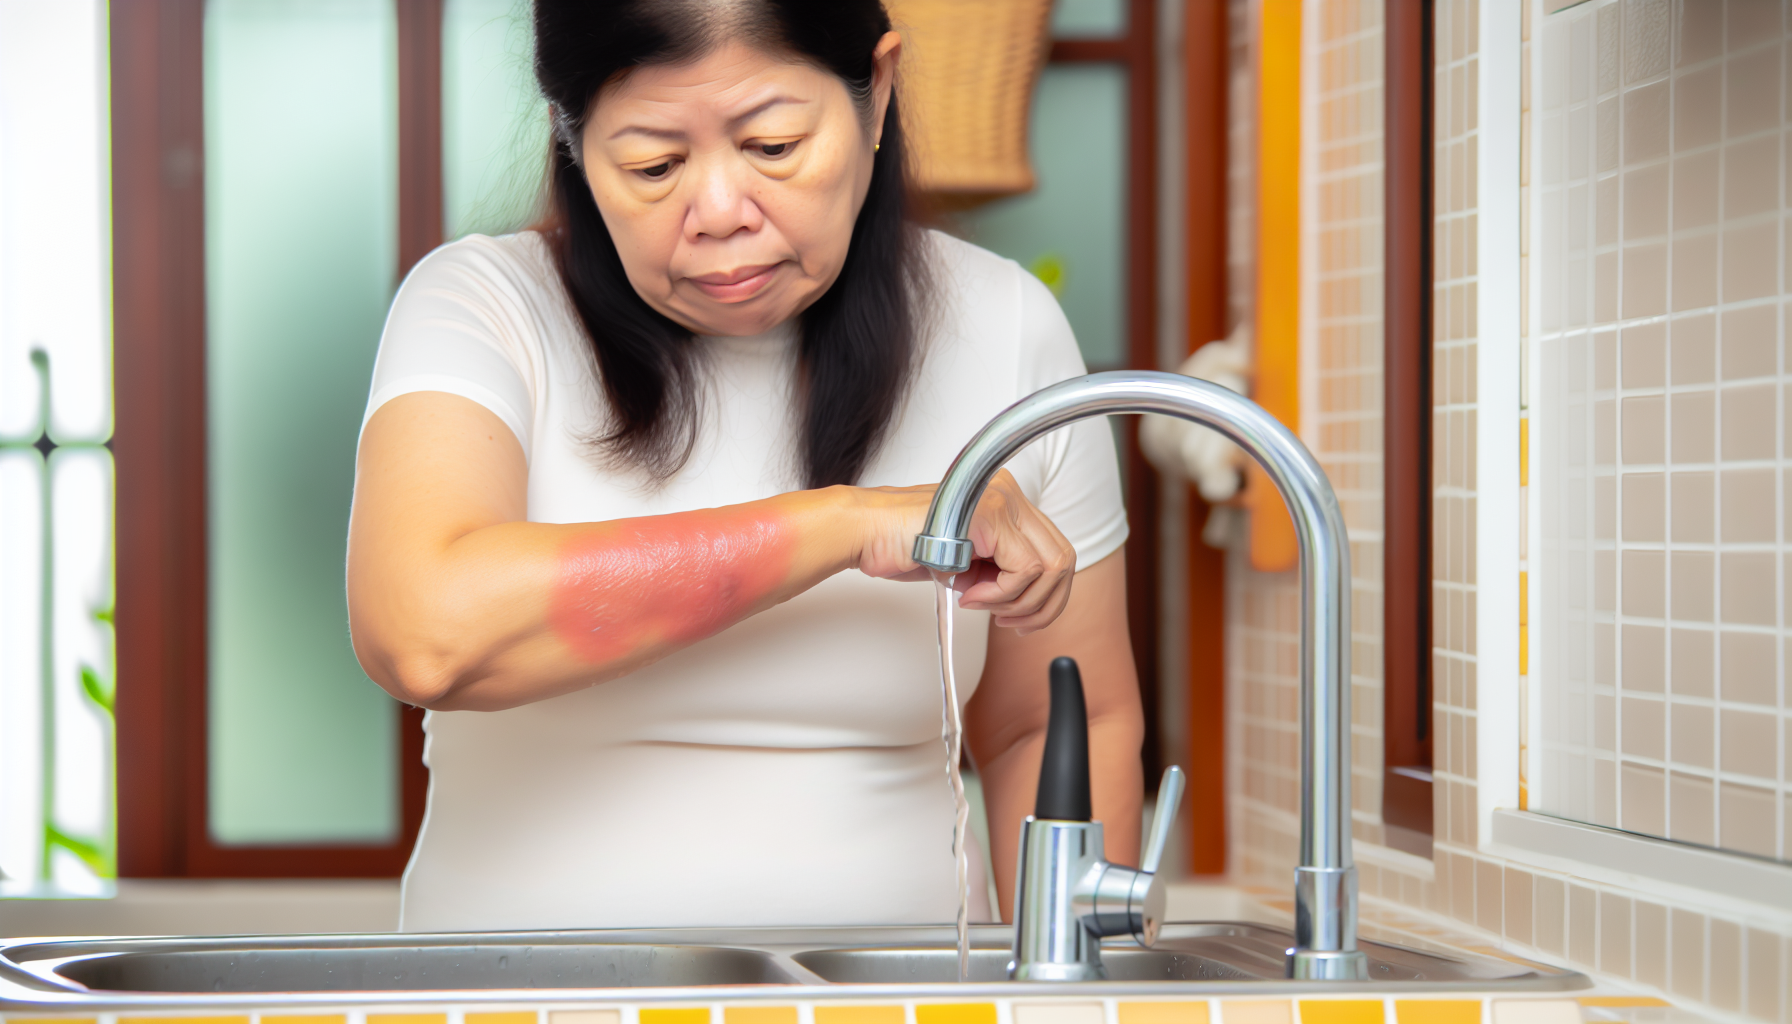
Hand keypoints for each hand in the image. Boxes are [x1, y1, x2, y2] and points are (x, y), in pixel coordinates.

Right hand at [846, 470, 1076, 633]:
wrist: (867, 532)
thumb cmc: (903, 544)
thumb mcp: (965, 560)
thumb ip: (997, 568)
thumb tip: (1025, 598)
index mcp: (1005, 500)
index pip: (1053, 550)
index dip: (1046, 594)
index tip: (1020, 617)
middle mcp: (1009, 494)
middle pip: (1063, 558)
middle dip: (1042, 604)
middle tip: (1010, 622)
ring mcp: (1002, 500)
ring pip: (1049, 566)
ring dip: (1016, 600)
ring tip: (980, 603)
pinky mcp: (991, 515)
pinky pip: (1023, 569)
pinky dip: (1000, 593)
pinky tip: (968, 593)